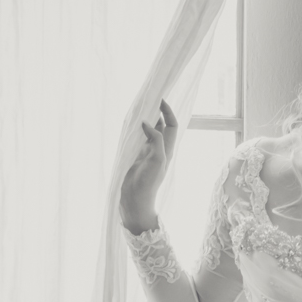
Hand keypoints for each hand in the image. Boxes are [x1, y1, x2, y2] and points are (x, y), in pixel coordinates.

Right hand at [119, 99, 177, 231]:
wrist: (135, 202)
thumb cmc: (148, 184)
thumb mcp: (156, 161)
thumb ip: (155, 140)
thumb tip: (148, 123)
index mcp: (167, 150)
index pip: (171, 126)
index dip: (168, 112)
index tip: (160, 100)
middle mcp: (159, 150)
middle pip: (161, 126)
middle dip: (157, 112)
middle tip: (148, 99)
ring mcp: (147, 154)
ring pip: (149, 132)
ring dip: (146, 119)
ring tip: (139, 107)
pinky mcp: (136, 158)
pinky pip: (138, 138)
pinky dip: (136, 129)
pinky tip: (130, 124)